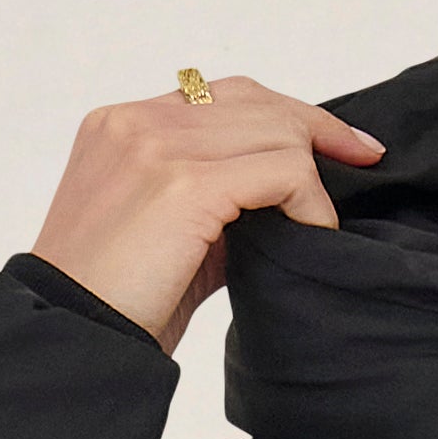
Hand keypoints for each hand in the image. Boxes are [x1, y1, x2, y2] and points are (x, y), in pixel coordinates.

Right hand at [30, 73, 386, 346]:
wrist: (72, 343)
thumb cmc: (113, 307)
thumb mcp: (160, 235)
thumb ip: (208, 202)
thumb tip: (277, 201)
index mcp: (120, 126)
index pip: (220, 95)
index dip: (284, 113)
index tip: (338, 143)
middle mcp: (135, 122)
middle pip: (254, 99)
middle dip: (317, 129)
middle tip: (364, 158)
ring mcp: (158, 146)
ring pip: (275, 129)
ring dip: (312, 177)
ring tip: (320, 225)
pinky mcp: (185, 183)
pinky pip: (282, 172)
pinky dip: (311, 203)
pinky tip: (314, 236)